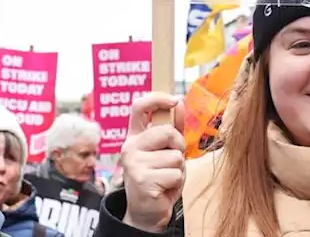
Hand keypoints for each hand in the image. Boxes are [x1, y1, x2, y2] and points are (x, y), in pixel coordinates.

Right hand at [119, 93, 185, 232]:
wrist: (147, 210)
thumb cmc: (159, 177)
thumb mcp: (165, 150)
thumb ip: (172, 127)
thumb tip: (179, 102)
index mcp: (135, 136)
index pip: (139, 106)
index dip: (157, 98)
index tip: (174, 100)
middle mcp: (130, 147)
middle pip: (166, 132)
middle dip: (179, 146)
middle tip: (172, 160)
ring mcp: (134, 163)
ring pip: (175, 156)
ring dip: (179, 169)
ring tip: (167, 177)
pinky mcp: (143, 180)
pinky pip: (175, 173)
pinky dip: (177, 182)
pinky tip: (165, 188)